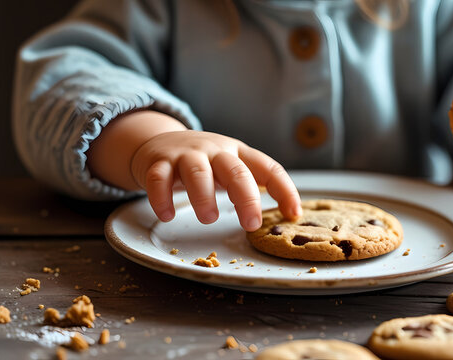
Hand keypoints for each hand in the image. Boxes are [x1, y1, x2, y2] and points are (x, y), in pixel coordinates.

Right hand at [130, 130, 301, 230]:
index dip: (284, 189)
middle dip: (246, 198)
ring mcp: (186, 154)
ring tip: (209, 218)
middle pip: (235, 170)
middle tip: (251, 223)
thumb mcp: (229, 167)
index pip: (268, 167)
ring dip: (204, 196)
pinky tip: (167, 215)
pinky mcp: (158, 162)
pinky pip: (160, 178)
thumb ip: (250, 185)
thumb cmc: (203, 163)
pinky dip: (162, 197)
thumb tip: (284, 213)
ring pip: (197, 171)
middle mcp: (214, 150)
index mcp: (238, 153)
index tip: (293, 213)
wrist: (158, 142)